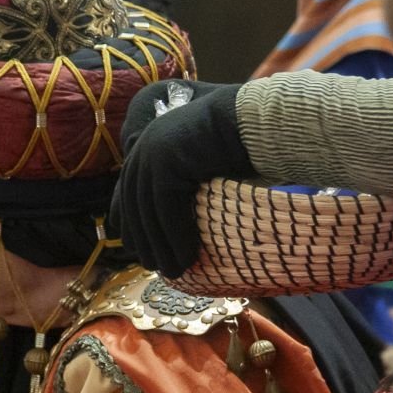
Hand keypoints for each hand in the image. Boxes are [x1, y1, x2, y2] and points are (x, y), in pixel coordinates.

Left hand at [109, 80, 251, 277]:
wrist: (262, 121)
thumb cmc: (242, 143)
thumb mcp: (201, 162)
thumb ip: (181, 178)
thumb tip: (171, 212)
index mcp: (149, 140)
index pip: (129, 189)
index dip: (131, 221)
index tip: (135, 248)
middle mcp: (146, 143)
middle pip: (136, 203)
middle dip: (145, 239)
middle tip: (155, 267)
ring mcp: (153, 150)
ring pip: (150, 210)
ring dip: (162, 245)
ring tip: (174, 271)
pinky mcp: (167, 161)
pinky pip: (166, 208)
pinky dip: (176, 237)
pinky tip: (187, 259)